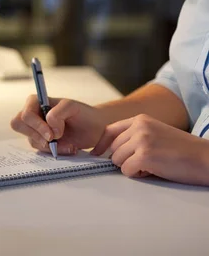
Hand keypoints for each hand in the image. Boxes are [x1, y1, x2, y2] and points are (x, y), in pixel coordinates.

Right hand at [10, 95, 107, 154]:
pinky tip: (68, 148)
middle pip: (18, 125)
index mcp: (36, 102)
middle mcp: (32, 115)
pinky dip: (55, 151)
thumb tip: (50, 129)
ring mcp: (36, 130)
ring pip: (31, 140)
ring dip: (50, 146)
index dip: (36, 126)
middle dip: (36, 136)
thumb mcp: (72, 107)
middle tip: (52, 141)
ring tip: (69, 145)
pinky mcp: (42, 142)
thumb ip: (58, 113)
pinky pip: (41, 150)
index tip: (51, 135)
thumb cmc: (82, 113)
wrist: (94, 128)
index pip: (25, 115)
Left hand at [91, 114, 208, 184]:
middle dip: (124, 159)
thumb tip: (110, 150)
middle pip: (113, 149)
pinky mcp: (145, 156)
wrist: (205, 158)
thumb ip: (134, 135)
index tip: (95, 153)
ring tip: (152, 165)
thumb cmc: (182, 149)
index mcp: (140, 119)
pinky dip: (137, 174)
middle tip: (144, 162)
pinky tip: (154, 170)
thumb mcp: (155, 133)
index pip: (109, 130)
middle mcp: (139, 127)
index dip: (101, 144)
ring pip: (117, 160)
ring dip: (131, 167)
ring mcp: (141, 140)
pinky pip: (126, 170)